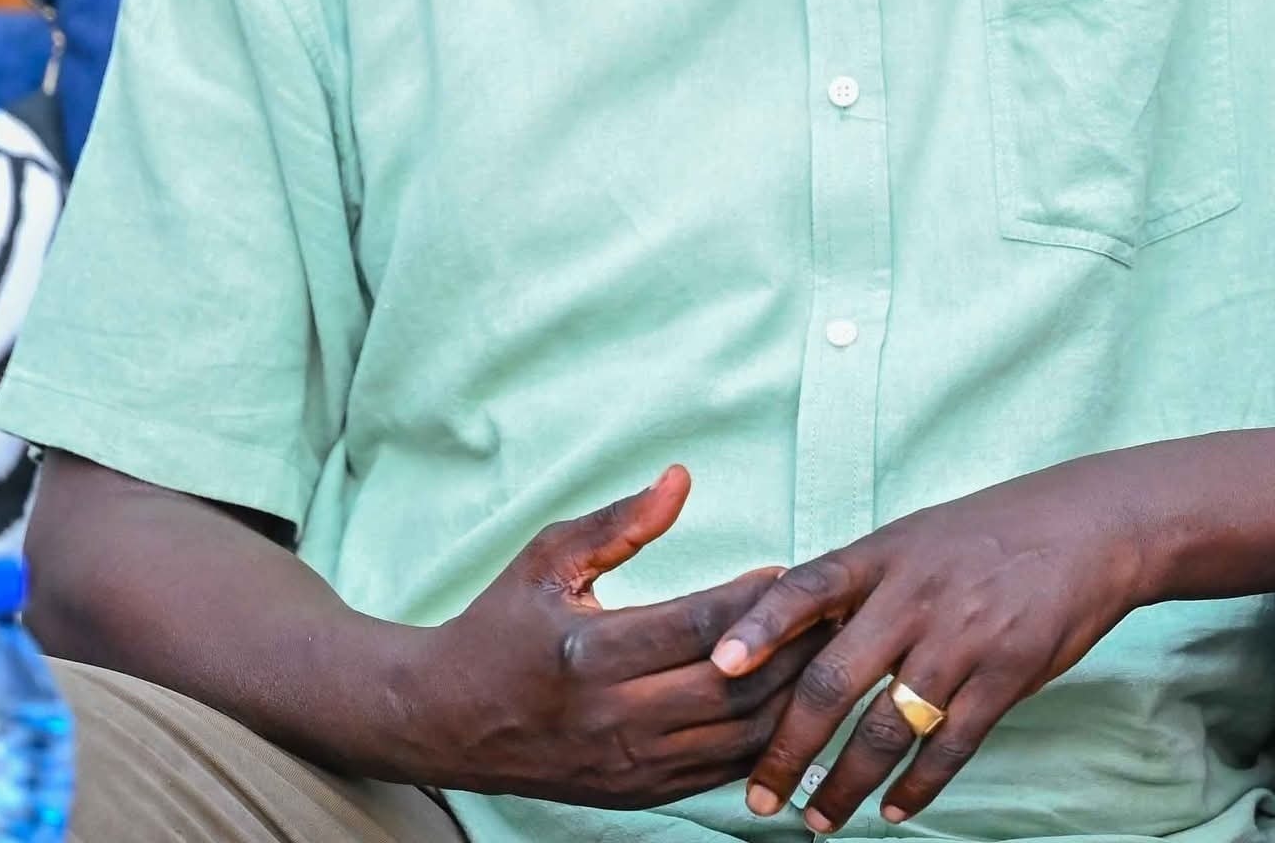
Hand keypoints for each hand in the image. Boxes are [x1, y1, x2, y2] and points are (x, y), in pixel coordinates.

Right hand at [399, 465, 828, 806]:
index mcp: (589, 654)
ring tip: (821, 654)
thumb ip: (619, 521)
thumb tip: (681, 478)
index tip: (790, 571)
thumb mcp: (549, 558)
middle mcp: (612, 719)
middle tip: (828, 610)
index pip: (699, 627)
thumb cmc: (501, 622)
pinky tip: (787, 703)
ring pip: (738, 739)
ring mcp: (627, 767)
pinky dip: (763, 740)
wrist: (445, 720)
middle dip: (791, 649)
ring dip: (790, 698)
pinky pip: (720, 772)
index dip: (754, 600)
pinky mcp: (636, 796)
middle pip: (732, 687)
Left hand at [710, 458, 1144, 829]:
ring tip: (819, 821)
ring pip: (885, 730)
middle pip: (832, 679)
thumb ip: (858, 584)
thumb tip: (789, 630)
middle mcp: (912, 597)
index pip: (805, 587)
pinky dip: (916, 788)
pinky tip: (893, 811)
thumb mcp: (913, 537)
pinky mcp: (1005, 676)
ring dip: (845, 785)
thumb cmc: (987, 534)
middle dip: (787, 748)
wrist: (1086, 528)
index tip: (719, 667)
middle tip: (758, 798)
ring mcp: (960, 639)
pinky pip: (949, 747)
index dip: (760, 626)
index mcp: (882, 555)